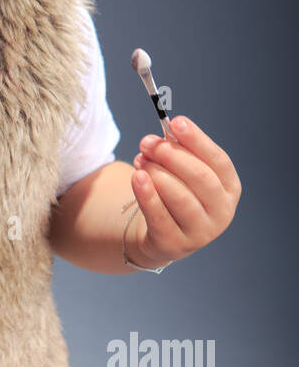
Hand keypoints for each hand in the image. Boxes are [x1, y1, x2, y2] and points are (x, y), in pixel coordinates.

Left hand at [127, 116, 241, 268]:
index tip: (175, 122)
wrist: (163, 234)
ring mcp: (201, 232)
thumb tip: (161, 136)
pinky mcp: (175, 245)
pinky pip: (160, 217)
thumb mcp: (182, 172)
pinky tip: (137, 177)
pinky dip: (147, 195)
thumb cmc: (176, 193)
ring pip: (180, 197)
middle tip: (148, 142)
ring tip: (140, 159)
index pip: (219, 160)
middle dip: (172, 155)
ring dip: (157, 173)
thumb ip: (177, 152)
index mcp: (229, 188)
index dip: (197, 140)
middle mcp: (222, 212)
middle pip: (200, 178)